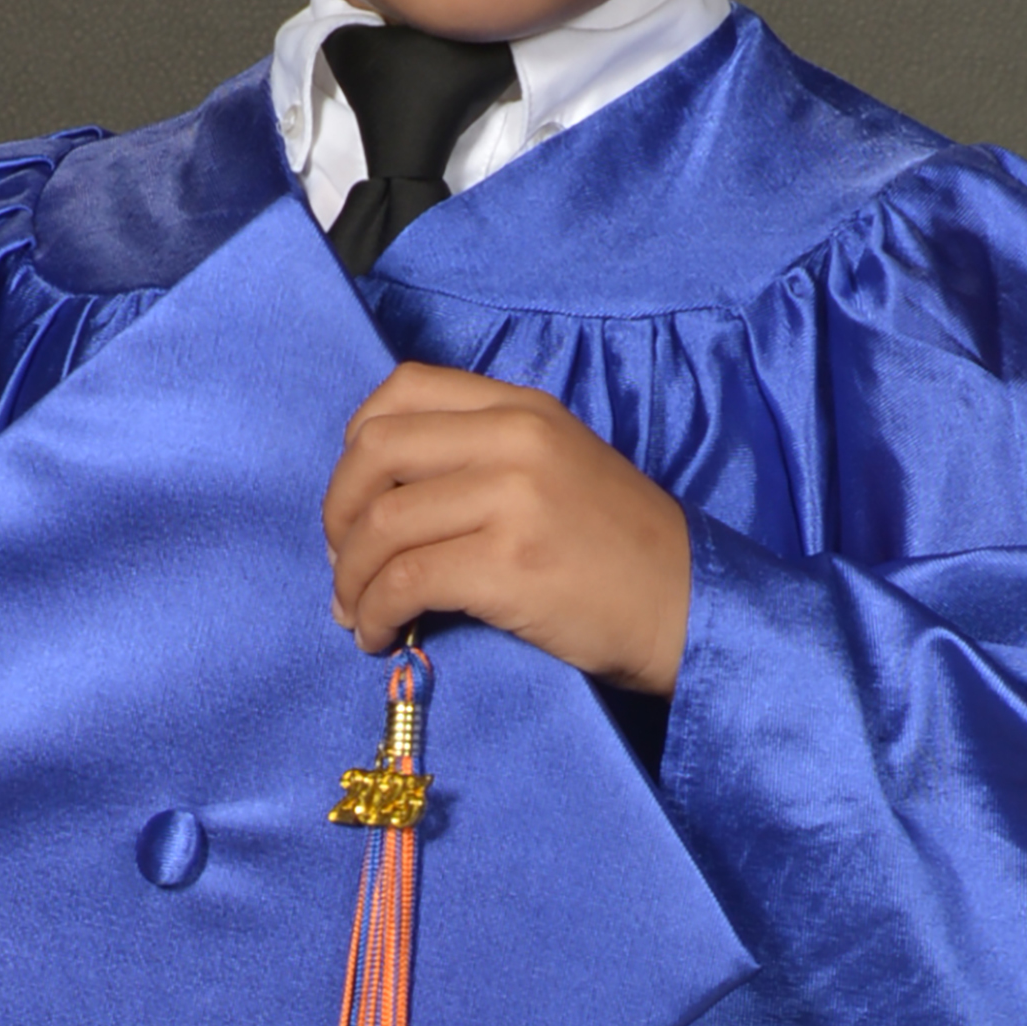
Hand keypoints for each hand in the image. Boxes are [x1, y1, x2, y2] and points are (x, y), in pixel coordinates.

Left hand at [323, 364, 690, 694]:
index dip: (356, 445)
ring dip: (350, 578)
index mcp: (522, 407)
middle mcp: (514, 439)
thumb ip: (483, 455)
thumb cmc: (621, 549)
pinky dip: (375, 612)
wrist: (689, 606)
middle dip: (337, 514)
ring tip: (355, 613)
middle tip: (342, 562)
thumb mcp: (558, 465)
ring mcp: (512, 499)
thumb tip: (382, 499)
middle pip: (374, 453)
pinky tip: (379, 636)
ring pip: (381, 524)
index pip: (402, 390)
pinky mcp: (508, 565)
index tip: (358, 498)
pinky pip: (405, 580)